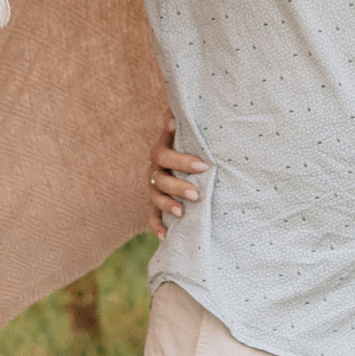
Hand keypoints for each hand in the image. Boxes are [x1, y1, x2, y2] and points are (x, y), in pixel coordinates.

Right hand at [147, 118, 207, 236]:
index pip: (165, 155)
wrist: (182, 154)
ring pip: (154, 197)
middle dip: (178, 187)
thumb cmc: (189, 139)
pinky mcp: (154, 202)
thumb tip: (174, 119)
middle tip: (196, 194)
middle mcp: (155, 168)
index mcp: (162, 150)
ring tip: (181, 213)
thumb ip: (180, 119)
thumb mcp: (186, 128)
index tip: (203, 166)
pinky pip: (151, 215)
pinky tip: (164, 236)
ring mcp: (153, 186)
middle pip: (160, 178)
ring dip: (167, 205)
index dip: (181, 161)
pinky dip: (156, 225)